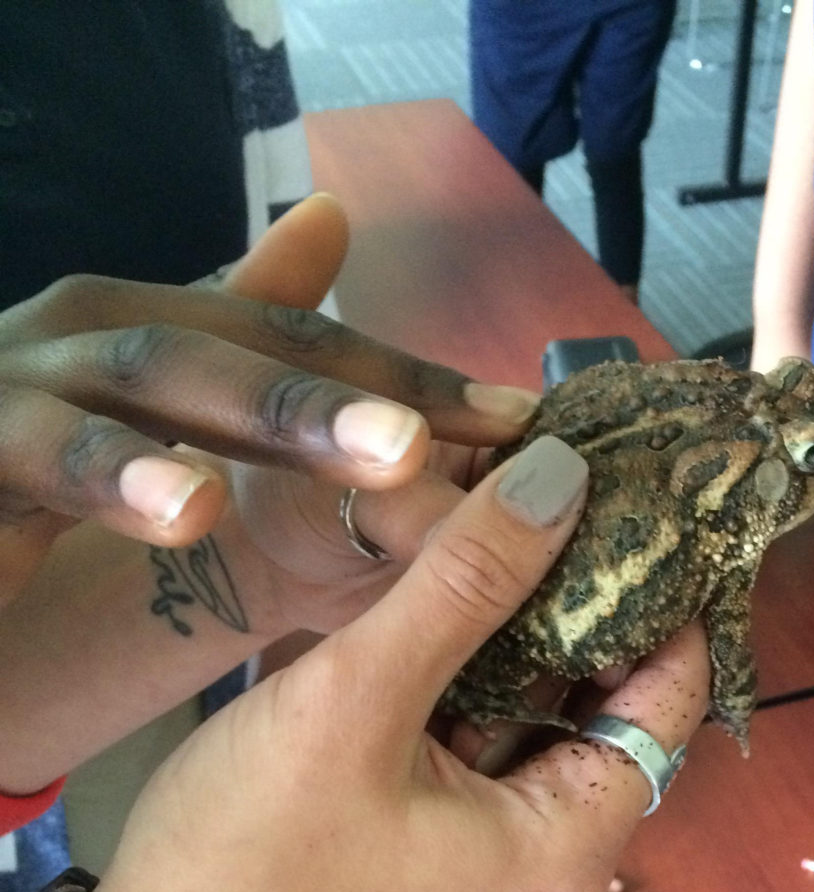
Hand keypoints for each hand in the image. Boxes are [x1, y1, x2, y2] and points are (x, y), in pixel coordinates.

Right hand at [0, 194, 537, 552]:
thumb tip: (331, 216)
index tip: (516, 420)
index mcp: (138, 324)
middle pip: (240, 342)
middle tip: (473, 428)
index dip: (406, 373)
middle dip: (360, 384)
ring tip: (389, 452)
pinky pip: (38, 456)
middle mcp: (84, 330)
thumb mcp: (139, 404)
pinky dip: (116, 475)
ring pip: (150, 376)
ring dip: (275, 411)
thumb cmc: (17, 461)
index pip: (292, 338)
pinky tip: (195, 507)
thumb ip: (229, 328)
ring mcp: (17, 381)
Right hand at [80, 437, 711, 891]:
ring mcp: (496, 827)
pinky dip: (475, 647)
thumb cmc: (252, 851)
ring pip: (543, 691)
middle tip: (570, 463)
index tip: (646, 483)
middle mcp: (554, 837)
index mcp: (571, 834)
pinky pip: (486, 711)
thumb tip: (566, 476)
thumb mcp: (359, 699)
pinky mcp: (441, 811)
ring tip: (513, 490)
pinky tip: (450, 565)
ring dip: (525, 607)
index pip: (674, 689)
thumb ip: (465, 585)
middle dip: (591, 584)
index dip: (667, 586)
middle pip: (612, 687)